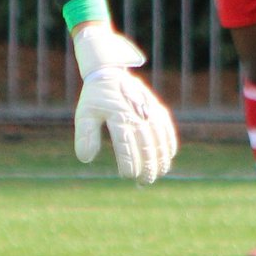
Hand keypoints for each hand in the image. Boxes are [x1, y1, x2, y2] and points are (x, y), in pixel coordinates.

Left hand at [72, 26, 177, 184]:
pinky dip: (169, 145)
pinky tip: (167, 158)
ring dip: (160, 160)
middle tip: (143, 182)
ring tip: (155, 175)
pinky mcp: (158, 111)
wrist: (111, 72)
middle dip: (147, 167)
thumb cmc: (96, 97)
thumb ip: (86, 136)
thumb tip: (85, 159)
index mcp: (119, 116)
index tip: (127, 175)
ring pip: (160, 141)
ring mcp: (150, 113)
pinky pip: (167, 130)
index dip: (129, 163)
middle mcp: (137, 115)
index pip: (126, 145)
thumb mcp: (85, 114)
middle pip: (146, 147)